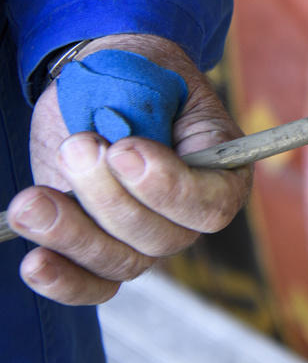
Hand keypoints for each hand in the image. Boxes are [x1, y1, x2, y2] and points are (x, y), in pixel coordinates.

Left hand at [6, 34, 249, 304]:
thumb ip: (149, 115)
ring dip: (72, 235)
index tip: (124, 150)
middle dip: (108, 197)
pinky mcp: (99, 248)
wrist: (103, 84)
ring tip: (30, 201)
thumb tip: (123, 149)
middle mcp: (188, 216)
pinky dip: (63, 280)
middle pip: (160, 239)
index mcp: (221, 173)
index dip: (168, 189)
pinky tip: (34, 263)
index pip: (211, 206)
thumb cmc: (138, 76)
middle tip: (78, 145)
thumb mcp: (155, 82)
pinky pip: (92, 285)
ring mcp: (142, 237)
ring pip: (120, 263)